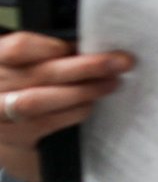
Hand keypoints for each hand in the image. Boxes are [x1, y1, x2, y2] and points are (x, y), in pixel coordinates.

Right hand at [0, 33, 133, 181]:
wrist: (4, 123)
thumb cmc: (21, 81)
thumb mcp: (25, 62)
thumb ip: (45, 54)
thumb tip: (89, 46)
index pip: (18, 47)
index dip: (52, 46)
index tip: (82, 45)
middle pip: (39, 74)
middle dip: (85, 67)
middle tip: (121, 62)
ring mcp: (0, 113)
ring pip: (41, 100)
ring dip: (84, 90)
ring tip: (112, 82)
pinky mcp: (15, 136)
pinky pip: (49, 122)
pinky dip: (75, 111)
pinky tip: (92, 103)